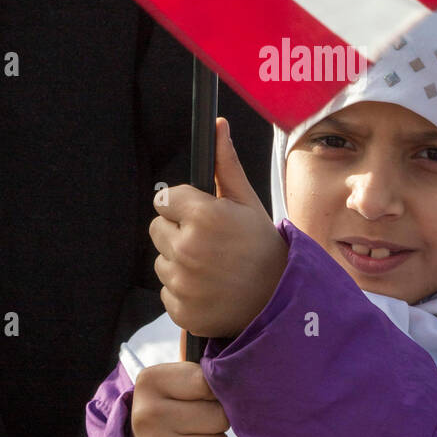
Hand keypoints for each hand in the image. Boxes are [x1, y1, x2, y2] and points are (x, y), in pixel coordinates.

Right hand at [128, 361, 230, 436]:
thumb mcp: (177, 382)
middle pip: (220, 417)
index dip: (216, 391)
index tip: (202, 397)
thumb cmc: (172, 411)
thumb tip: (245, 365)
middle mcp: (146, 415)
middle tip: (199, 424)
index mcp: (150, 381)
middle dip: (218, 422)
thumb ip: (205, 368)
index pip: (211, 382)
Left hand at [150, 117, 288, 338]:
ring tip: (212, 267)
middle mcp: (187, 249)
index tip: (200, 215)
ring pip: (161, 261)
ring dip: (179, 262)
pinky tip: (209, 288)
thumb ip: (225, 165)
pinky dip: (183, 291)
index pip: (164, 200)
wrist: (280, 299)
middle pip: (156, 229)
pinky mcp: (180, 310)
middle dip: (177, 231)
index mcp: (203, 216)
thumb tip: (217, 126)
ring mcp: (182, 283)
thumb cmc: (263, 247)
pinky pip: (167, 291)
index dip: (182, 206)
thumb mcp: (248, 202)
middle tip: (209, 242)